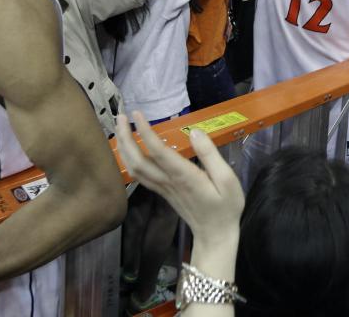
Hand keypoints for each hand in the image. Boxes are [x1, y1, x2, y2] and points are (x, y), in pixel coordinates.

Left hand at [115, 113, 242, 247]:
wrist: (215, 234)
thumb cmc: (225, 207)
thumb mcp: (228, 180)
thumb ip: (210, 155)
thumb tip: (194, 132)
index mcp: (184, 176)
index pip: (158, 151)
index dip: (145, 132)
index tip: (137, 114)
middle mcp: (167, 181)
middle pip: (137, 159)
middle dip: (126, 137)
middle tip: (121, 116)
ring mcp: (161, 187)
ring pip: (134, 168)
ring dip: (123, 147)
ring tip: (120, 127)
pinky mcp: (160, 191)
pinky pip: (138, 175)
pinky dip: (128, 159)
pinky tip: (127, 148)